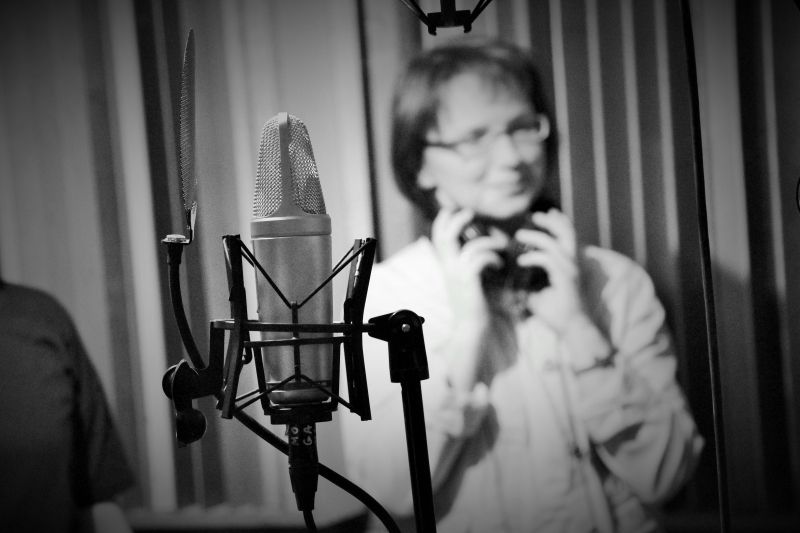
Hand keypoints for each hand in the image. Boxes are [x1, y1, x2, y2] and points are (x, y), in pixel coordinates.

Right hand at [430, 208, 507, 329]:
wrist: (470, 328)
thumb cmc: (472, 305)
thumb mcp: (466, 280)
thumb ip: (467, 264)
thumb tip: (477, 248)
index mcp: (446, 266)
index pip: (437, 237)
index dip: (443, 221)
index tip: (454, 210)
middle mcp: (448, 268)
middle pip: (444, 235)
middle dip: (456, 219)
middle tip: (470, 212)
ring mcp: (457, 274)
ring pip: (471, 246)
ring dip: (490, 242)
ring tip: (501, 246)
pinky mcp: (469, 281)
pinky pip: (481, 258)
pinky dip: (493, 257)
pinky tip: (500, 264)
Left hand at [514, 209, 585, 333]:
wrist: (572, 328)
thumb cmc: (558, 313)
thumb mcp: (539, 293)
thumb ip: (530, 283)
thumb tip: (511, 280)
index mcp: (572, 264)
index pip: (569, 236)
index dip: (559, 223)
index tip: (547, 214)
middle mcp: (574, 264)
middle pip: (567, 232)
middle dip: (551, 221)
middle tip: (535, 215)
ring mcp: (572, 270)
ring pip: (555, 244)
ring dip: (536, 236)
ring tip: (519, 235)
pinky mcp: (566, 278)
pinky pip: (548, 259)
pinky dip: (533, 256)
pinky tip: (522, 260)